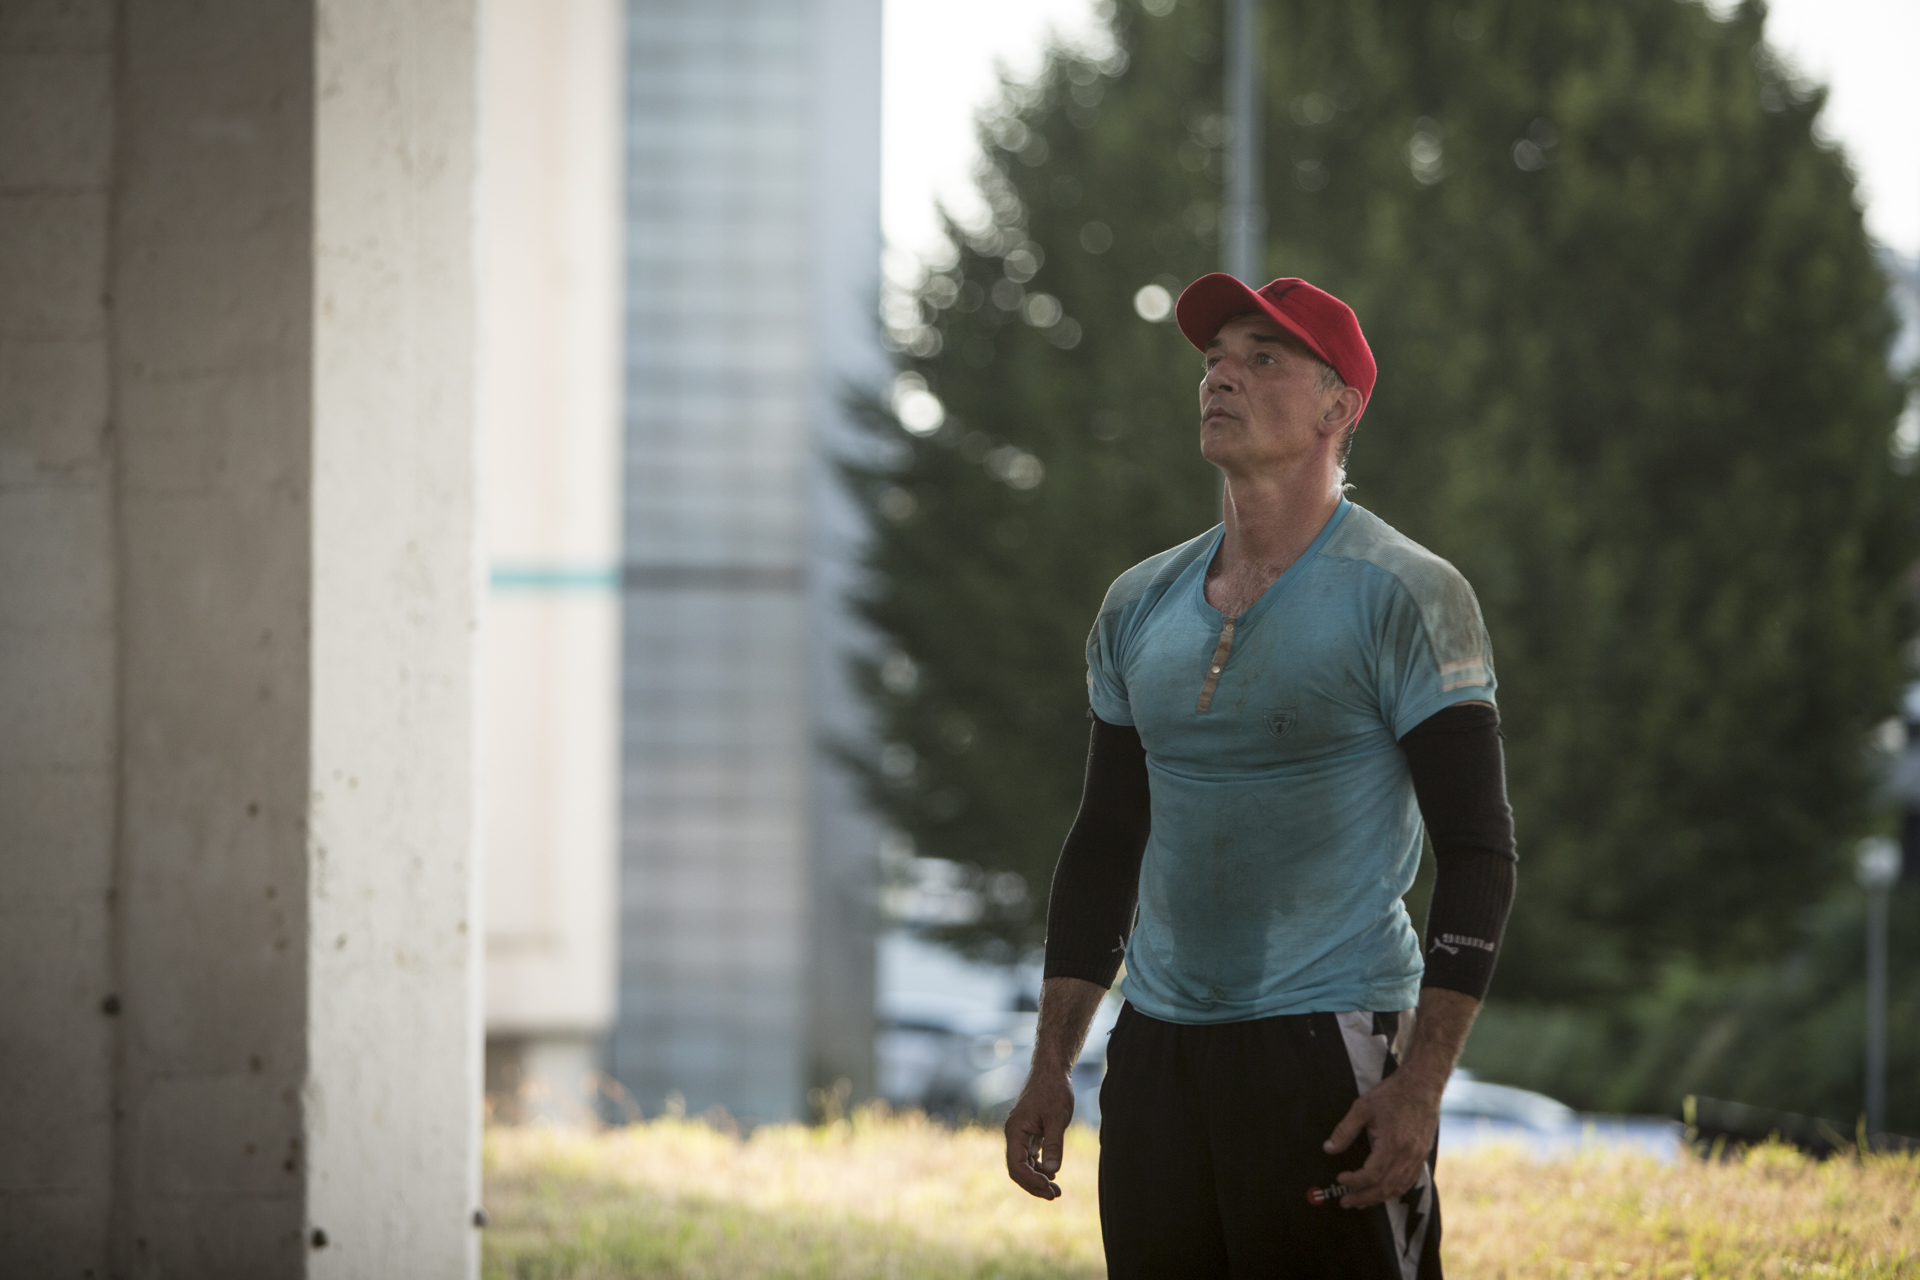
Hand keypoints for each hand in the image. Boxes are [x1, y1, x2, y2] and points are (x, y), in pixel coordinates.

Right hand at [1003, 1064, 1074, 1199]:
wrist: (1052, 1071)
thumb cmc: (1054, 1090)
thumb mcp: (1057, 1118)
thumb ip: (1054, 1144)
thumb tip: (1053, 1171)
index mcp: (1015, 1131)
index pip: (1016, 1165)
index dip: (1031, 1180)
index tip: (1048, 1187)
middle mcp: (1014, 1134)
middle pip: (1017, 1169)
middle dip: (1034, 1185)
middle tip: (1054, 1195)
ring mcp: (1021, 1135)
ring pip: (1024, 1165)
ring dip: (1037, 1179)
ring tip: (1056, 1191)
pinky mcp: (1029, 1133)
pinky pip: (1030, 1157)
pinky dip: (1039, 1168)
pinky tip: (1052, 1174)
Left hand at [1321, 1068, 1441, 1208]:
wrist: (1422, 1085)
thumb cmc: (1392, 1094)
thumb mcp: (1362, 1107)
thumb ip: (1344, 1130)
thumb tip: (1329, 1148)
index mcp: (1392, 1143)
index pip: (1371, 1174)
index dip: (1354, 1182)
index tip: (1340, 1179)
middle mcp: (1407, 1155)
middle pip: (1385, 1187)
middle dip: (1364, 1198)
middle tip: (1346, 1202)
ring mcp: (1417, 1157)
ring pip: (1398, 1188)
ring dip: (1379, 1198)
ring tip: (1361, 1201)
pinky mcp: (1422, 1156)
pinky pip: (1409, 1182)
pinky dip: (1394, 1191)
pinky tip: (1382, 1191)